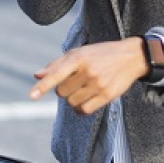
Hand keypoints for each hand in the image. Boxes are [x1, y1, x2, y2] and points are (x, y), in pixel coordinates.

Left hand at [29, 37, 147, 114]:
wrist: (131, 56)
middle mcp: (88, 70)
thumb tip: (37, 75)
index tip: (31, 96)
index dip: (43, 86)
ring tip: (82, 89)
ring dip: (72, 99)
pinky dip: (80, 109)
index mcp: (79, 57)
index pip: (56, 73)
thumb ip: (57, 64)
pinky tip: (85, 100)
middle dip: (64, 89)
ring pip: (72, 102)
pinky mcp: (107, 95)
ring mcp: (98, 84)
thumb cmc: (101, 54)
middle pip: (62, 92)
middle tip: (74, 82)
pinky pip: (84, 110)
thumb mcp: (80, 52)